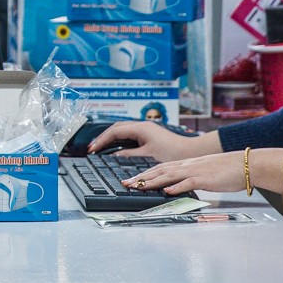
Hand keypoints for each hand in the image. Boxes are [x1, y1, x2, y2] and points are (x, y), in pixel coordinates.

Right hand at [88, 120, 214, 162]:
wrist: (190, 152)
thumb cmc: (173, 153)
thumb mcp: (147, 155)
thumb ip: (129, 155)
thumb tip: (114, 156)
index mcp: (140, 128)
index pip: (114, 131)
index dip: (101, 140)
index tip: (92, 149)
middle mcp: (142, 126)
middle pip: (116, 128)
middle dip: (103, 138)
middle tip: (92, 148)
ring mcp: (146, 129)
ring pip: (122, 131)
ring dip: (110, 138)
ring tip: (100, 148)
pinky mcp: (149, 135)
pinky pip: (129, 135)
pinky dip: (119, 141)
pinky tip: (116, 148)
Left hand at [123, 152, 253, 196]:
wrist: (247, 164)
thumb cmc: (228, 169)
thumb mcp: (204, 171)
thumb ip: (189, 177)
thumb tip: (177, 186)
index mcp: (186, 164)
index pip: (160, 168)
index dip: (144, 174)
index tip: (131, 179)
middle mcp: (187, 165)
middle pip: (159, 171)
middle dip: (141, 178)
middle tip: (125, 184)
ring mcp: (195, 171)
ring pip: (169, 176)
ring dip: (152, 182)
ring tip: (138, 187)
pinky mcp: (205, 179)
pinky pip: (188, 183)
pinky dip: (176, 187)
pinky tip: (166, 191)